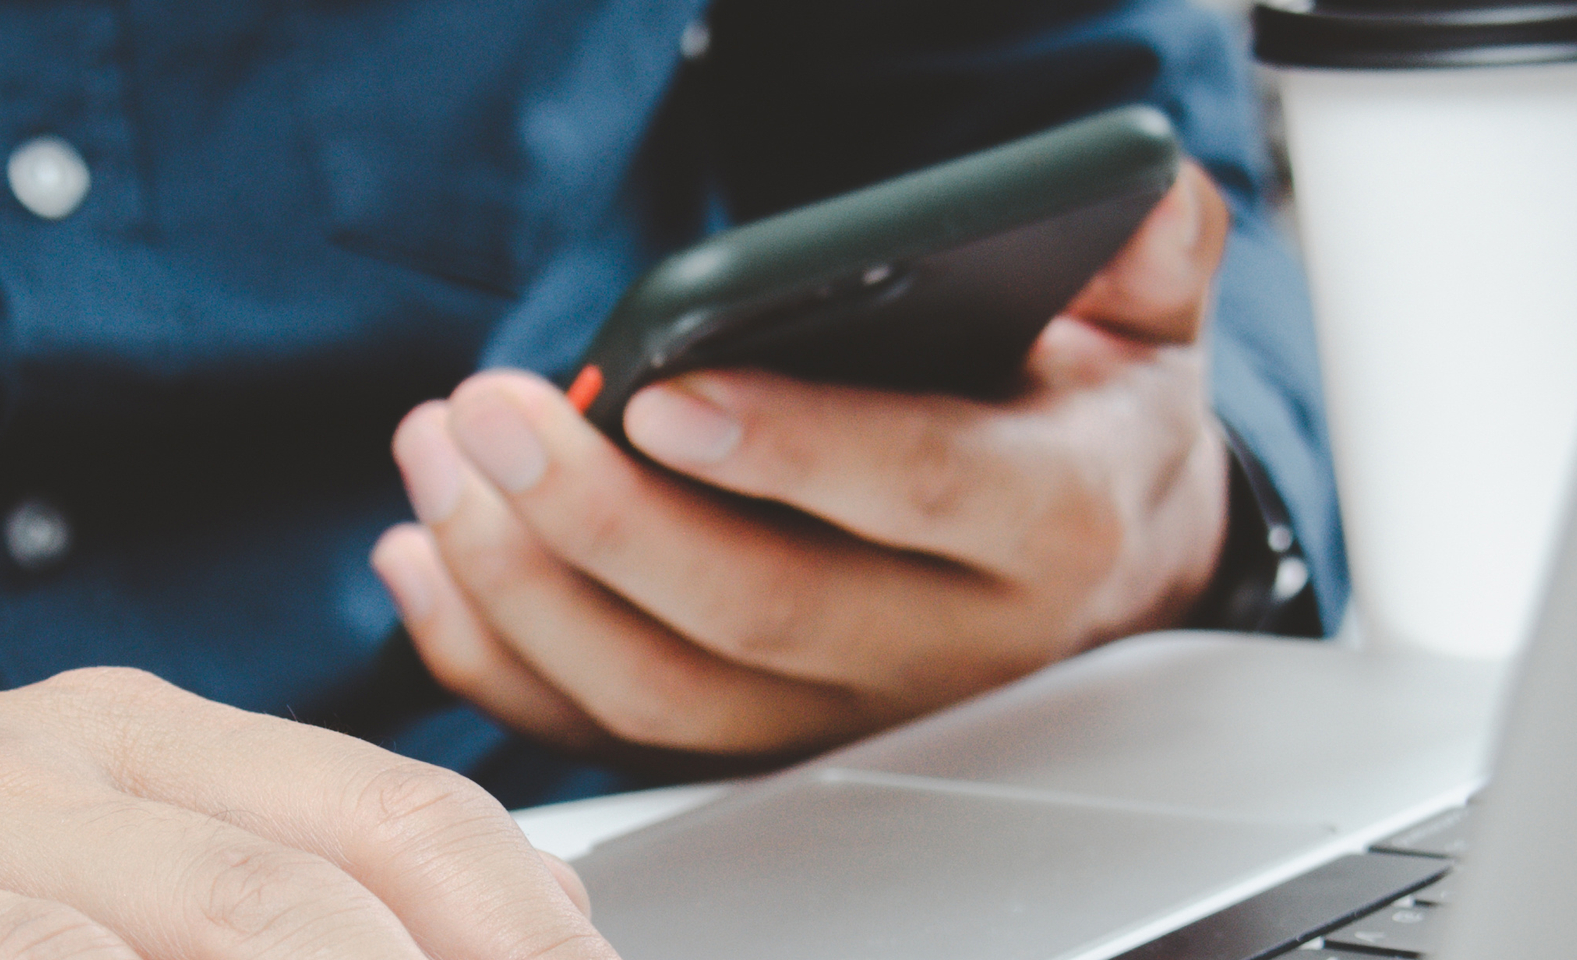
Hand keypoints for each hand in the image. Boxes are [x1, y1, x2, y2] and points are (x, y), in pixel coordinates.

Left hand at [370, 166, 1235, 758]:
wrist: (1101, 561)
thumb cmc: (1085, 421)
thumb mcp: (1147, 325)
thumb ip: (1143, 249)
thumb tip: (1136, 186)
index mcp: (1052, 520)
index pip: (922, 491)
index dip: (789, 448)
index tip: (661, 392)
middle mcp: (951, 644)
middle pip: (759, 612)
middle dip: (600, 516)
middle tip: (484, 413)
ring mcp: (848, 711)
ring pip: (666, 692)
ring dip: (523, 585)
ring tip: (438, 458)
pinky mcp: (760, 742)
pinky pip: (608, 732)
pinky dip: (498, 663)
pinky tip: (429, 562)